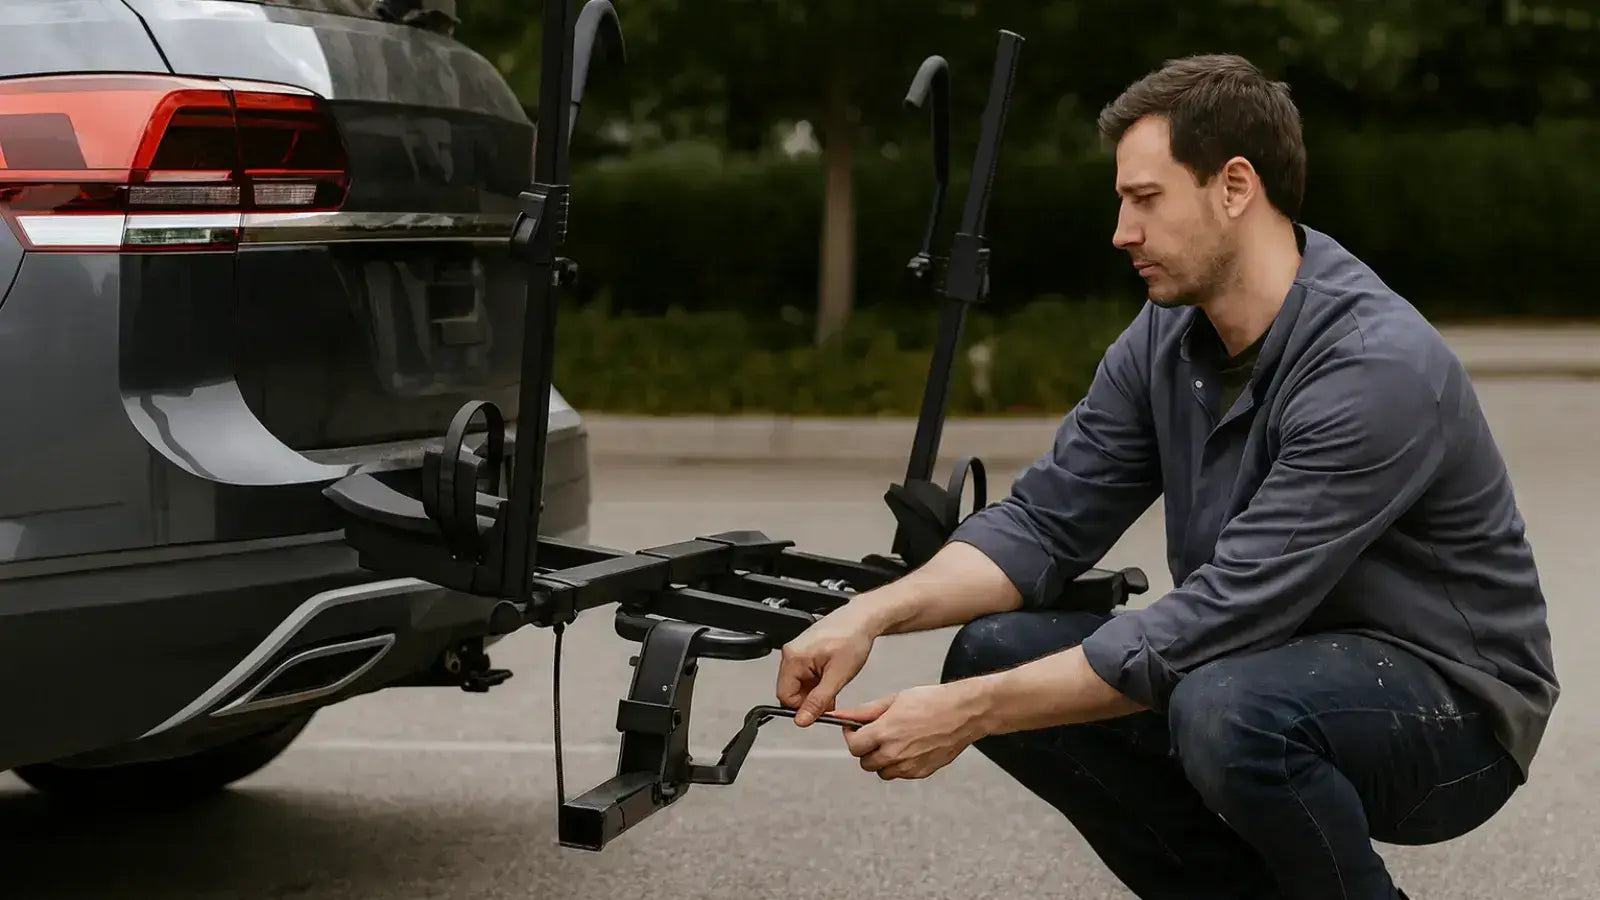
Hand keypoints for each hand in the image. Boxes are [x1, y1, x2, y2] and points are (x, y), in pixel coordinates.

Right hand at [776, 604, 878, 725]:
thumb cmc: (853, 638)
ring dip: (816, 690)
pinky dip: (818, 681)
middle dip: (811, 699)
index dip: (802, 708)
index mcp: (794, 657)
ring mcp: (798, 651)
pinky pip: (805, 675)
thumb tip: (802, 719)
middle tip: (831, 697)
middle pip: (791, 690)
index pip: (785, 696)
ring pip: (799, 684)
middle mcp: (792, 653)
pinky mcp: (806, 651)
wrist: (863, 619)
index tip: (819, 710)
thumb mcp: (838, 676)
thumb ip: (818, 701)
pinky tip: (832, 677)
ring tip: (834, 682)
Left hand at [834, 681, 989, 780]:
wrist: (964, 712)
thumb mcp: (894, 700)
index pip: (853, 746)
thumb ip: (865, 711)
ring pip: (882, 772)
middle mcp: (895, 753)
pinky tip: (909, 747)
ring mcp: (909, 766)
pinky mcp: (921, 772)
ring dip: (881, 759)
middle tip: (875, 734)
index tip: (855, 729)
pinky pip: (900, 774)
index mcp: (885, 732)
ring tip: (894, 741)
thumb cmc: (931, 701)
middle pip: (865, 762)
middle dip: (865, 749)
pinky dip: (899, 765)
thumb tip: (841, 715)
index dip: (851, 736)